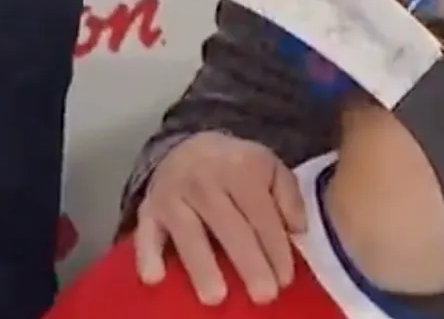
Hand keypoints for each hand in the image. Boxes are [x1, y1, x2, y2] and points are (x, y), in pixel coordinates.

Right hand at [133, 132, 304, 304]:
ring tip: (216, 297)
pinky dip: (147, 255)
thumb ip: (289, 196)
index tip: (286, 279)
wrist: (189, 146)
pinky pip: (145, 234)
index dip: (275, 248)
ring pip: (189, 235)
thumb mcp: (271, 167)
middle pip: (230, 228)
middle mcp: (205, 181)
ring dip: (202, 267)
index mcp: (241, 169)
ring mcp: (173, 196)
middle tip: (264, 295)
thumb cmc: (238, 166)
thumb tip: (298, 230)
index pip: (261, 215)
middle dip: (249, 263)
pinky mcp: (147, 209)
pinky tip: (155, 278)